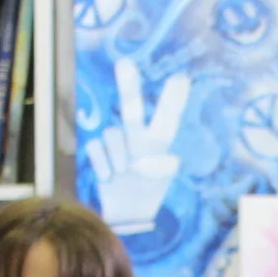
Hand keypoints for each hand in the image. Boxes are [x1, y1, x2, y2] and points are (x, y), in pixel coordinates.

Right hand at [92, 58, 188, 234]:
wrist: (127, 214)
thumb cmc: (149, 192)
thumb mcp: (162, 180)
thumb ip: (163, 167)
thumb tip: (151, 158)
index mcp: (157, 141)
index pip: (167, 117)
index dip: (173, 99)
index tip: (181, 78)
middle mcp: (136, 136)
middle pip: (131, 107)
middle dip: (128, 85)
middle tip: (125, 62)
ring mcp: (117, 143)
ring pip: (112, 134)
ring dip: (118, 155)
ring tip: (125, 173)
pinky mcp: (100, 152)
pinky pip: (96, 148)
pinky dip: (103, 164)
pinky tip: (110, 178)